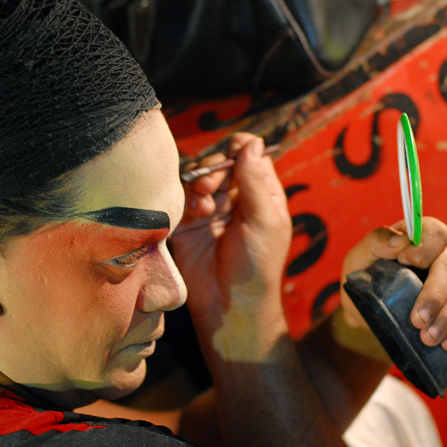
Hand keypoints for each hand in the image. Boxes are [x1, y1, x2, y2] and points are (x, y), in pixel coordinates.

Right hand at [170, 134, 291, 356]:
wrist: (229, 305)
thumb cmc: (257, 266)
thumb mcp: (265, 220)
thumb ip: (256, 181)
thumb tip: (252, 142)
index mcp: (261, 192)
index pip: (248, 152)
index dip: (239, 150)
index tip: (233, 161)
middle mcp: (234, 196)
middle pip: (220, 159)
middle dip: (214, 167)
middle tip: (211, 187)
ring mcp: (210, 208)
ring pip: (198, 175)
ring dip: (199, 183)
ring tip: (204, 203)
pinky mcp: (187, 222)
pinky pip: (181, 196)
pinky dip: (187, 198)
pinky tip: (197, 213)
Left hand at [340, 217, 446, 350]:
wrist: (366, 314)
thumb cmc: (365, 279)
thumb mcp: (358, 258)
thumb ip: (376, 242)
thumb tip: (400, 242)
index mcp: (419, 240)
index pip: (436, 233)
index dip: (426, 247)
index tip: (405, 262)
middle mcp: (442, 257)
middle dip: (436, 294)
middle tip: (417, 320)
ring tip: (428, 338)